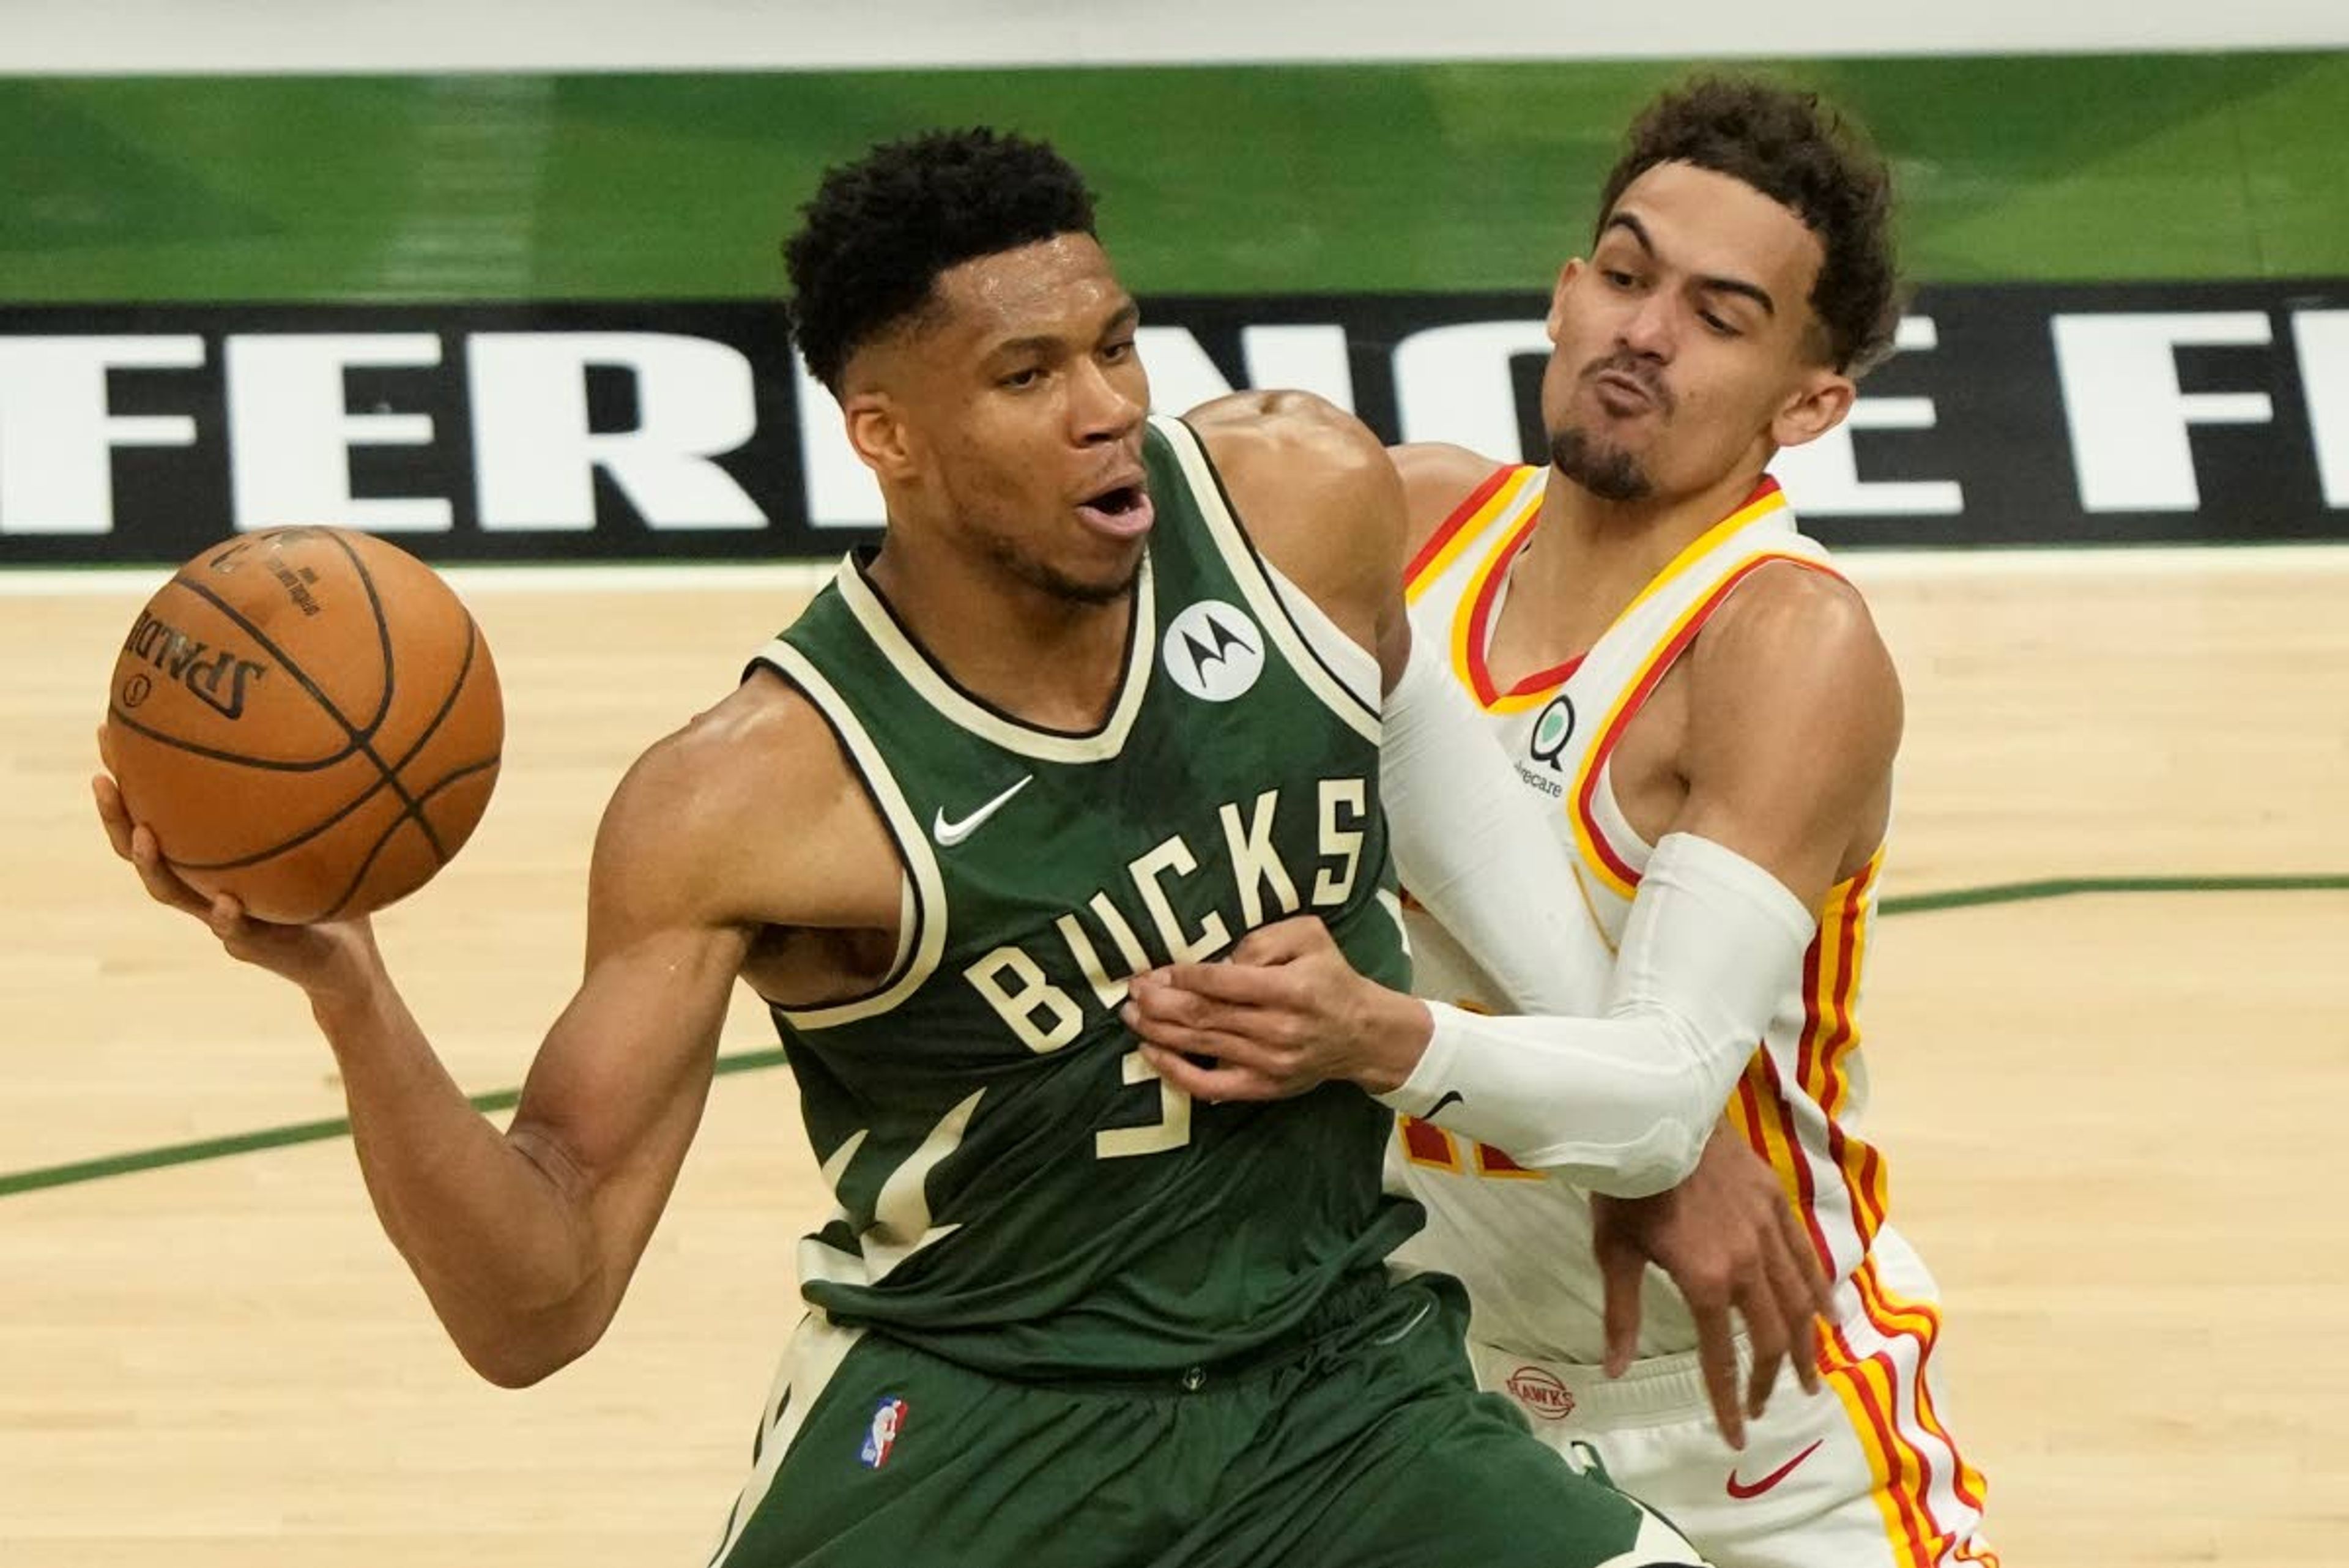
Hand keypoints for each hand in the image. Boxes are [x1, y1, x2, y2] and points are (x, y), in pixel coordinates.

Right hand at [93, 737, 378, 1002]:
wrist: (349, 962)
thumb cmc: (331, 892)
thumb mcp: (325, 837)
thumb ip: (314, 798)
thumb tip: (322, 725)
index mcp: (212, 860)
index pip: (158, 814)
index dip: (131, 781)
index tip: (109, 733)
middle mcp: (206, 885)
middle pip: (142, 850)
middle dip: (117, 817)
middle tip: (102, 778)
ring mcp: (225, 918)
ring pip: (173, 893)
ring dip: (152, 865)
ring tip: (142, 835)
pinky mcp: (258, 948)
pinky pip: (237, 934)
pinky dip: (227, 918)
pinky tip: (225, 901)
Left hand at [1122, 915, 1429, 1101]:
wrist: (1362, 1033)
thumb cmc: (1330, 977)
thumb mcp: (1309, 937)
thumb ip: (1264, 940)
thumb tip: (1221, 961)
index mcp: (1291, 989)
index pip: (1225, 982)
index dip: (1184, 976)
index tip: (1157, 970)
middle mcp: (1278, 1029)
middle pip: (1205, 1015)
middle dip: (1160, 1002)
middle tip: (1132, 990)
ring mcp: (1268, 1064)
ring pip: (1201, 1046)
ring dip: (1158, 1029)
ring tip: (1131, 1014)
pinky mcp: (1262, 1088)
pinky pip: (1209, 1085)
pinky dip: (1175, 1071)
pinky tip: (1151, 1052)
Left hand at [1590, 1120, 1831, 1449]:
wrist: (1652, 1115)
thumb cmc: (1624, 1186)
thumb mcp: (1613, 1252)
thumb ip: (1621, 1314)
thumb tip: (1614, 1371)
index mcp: (1706, 1281)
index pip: (1720, 1356)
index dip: (1729, 1401)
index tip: (1736, 1435)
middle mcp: (1747, 1263)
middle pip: (1771, 1336)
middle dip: (1770, 1379)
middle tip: (1767, 1407)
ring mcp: (1768, 1231)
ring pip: (1799, 1302)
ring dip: (1805, 1346)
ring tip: (1808, 1379)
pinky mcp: (1777, 1202)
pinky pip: (1807, 1257)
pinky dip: (1821, 1291)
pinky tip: (1828, 1315)